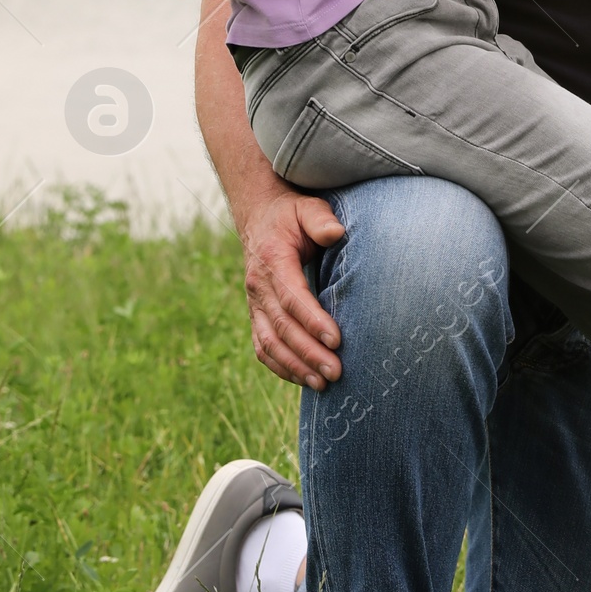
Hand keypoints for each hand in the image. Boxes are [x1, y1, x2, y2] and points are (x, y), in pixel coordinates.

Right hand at [241, 190, 346, 388]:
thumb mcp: (307, 208)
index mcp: (273, 261)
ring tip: (323, 384)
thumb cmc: (290, 215)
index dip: (312, 321)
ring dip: (295, 366)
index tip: (336, 340)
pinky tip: (303, 380)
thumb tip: (336, 233)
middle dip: (308, 352)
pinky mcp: (256, 315)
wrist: (259, 218)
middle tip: (336, 372)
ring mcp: (254, 304)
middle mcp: (258, 286)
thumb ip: (320, 220)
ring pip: (270, 343)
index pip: (291, 297)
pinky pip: (262, 348)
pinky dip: (280, 367)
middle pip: (282, 327)